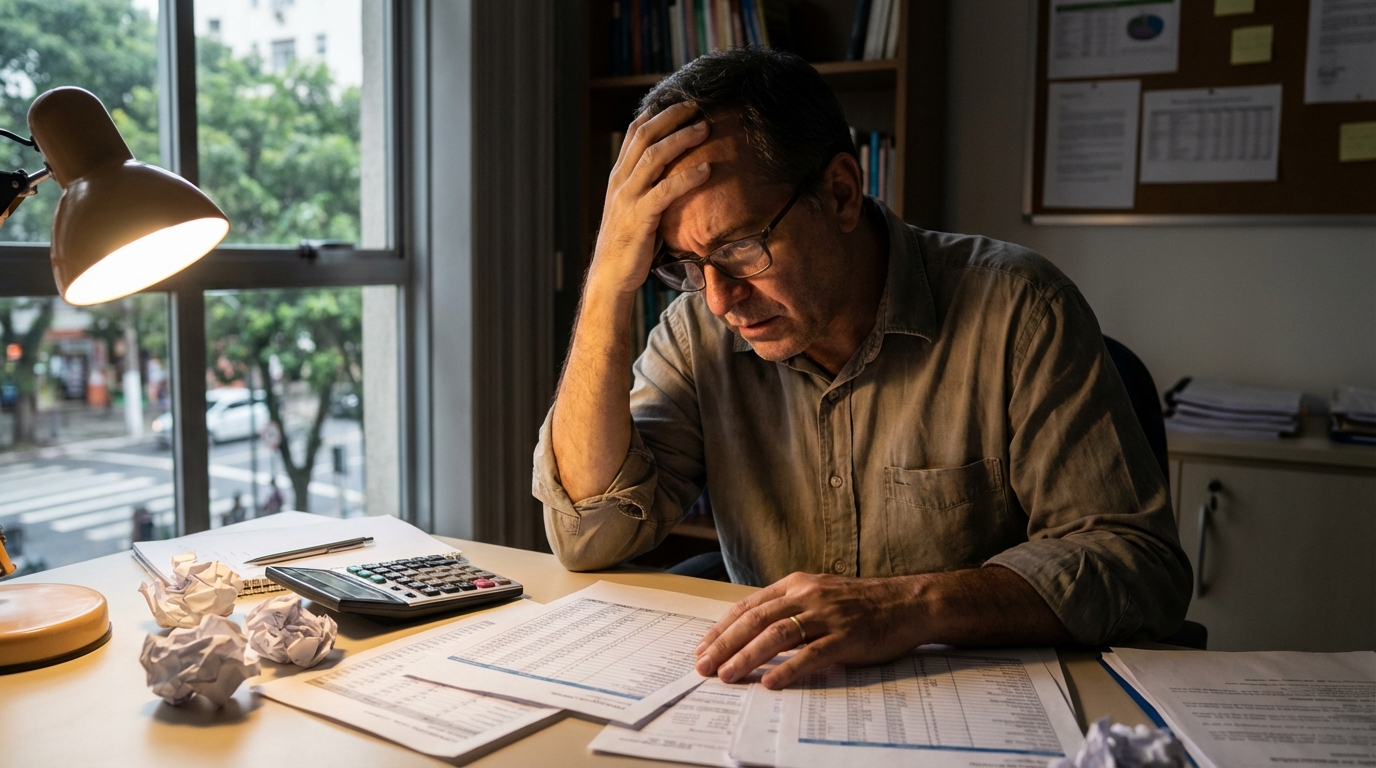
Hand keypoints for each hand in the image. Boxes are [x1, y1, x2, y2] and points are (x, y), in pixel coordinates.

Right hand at [587, 101, 711, 297]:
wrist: (611, 275)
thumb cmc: (629, 244)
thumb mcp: (635, 207)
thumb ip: (649, 187)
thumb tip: (674, 173)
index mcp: (619, 176)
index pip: (636, 132)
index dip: (658, 112)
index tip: (681, 100)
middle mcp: (621, 181)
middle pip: (645, 135)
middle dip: (672, 116)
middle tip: (697, 105)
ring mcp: (628, 198)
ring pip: (654, 157)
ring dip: (681, 139)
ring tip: (705, 127)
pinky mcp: (640, 218)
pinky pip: (665, 190)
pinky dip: (686, 176)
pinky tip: (707, 169)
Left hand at [694, 572, 925, 688]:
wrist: (907, 602)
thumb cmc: (861, 603)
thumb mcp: (819, 594)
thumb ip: (790, 608)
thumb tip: (753, 633)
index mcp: (796, 584)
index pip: (749, 606)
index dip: (722, 628)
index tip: (703, 647)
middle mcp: (807, 596)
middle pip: (756, 620)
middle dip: (725, 644)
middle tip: (704, 666)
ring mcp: (827, 616)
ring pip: (777, 634)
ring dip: (748, 656)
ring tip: (728, 675)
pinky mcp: (846, 638)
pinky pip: (812, 654)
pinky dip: (789, 668)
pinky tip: (771, 682)